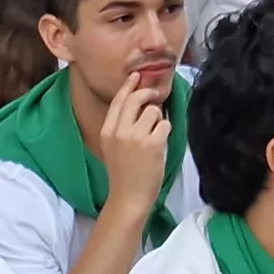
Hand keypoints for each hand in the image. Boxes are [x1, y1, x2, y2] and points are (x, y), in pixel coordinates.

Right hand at [95, 75, 173, 212]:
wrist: (129, 197)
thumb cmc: (123, 174)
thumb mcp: (113, 147)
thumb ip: (121, 126)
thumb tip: (139, 103)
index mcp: (107, 131)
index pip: (119, 100)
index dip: (129, 86)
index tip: (137, 76)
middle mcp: (119, 131)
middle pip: (136, 99)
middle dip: (148, 94)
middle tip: (155, 97)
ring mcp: (136, 136)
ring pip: (153, 111)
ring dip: (158, 120)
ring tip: (155, 136)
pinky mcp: (152, 143)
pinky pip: (165, 125)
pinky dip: (165, 132)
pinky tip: (160, 145)